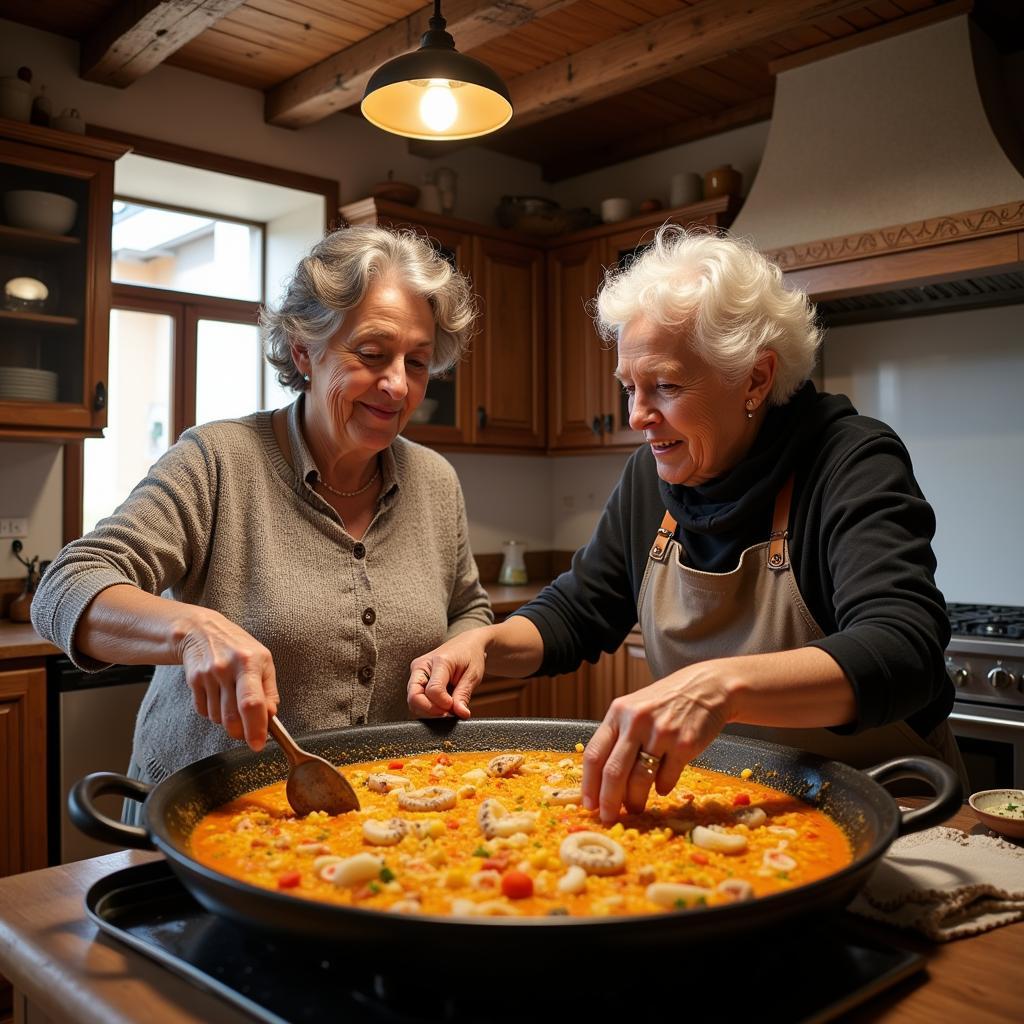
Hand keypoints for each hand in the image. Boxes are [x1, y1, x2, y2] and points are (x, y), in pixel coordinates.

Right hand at [177, 610, 279, 749]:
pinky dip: (213, 713)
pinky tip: (218, 696)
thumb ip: (270, 691)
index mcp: (249, 662)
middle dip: (241, 732)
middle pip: (232, 717)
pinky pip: (204, 713)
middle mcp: (226, 668)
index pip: (252, 702)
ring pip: (218, 718)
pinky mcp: (193, 682)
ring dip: (227, 720)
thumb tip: (271, 717)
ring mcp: (207, 675)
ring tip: (232, 701)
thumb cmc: (238, 647)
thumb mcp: (263, 661)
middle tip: (248, 731)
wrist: (201, 631)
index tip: (258, 744)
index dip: (255, 727)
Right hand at [407, 628, 491, 718]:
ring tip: (448, 708)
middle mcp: (422, 665)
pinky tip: (442, 705)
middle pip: (414, 698)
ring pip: (413, 702)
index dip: (444, 704)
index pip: (433, 690)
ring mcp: (416, 672)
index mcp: (439, 661)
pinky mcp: (416, 679)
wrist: (466, 644)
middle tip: (449, 712)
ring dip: (429, 711)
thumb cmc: (471, 656)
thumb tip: (461, 713)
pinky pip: (416, 699)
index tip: (456, 708)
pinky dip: (428, 707)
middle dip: (431, 711)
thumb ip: (464, 695)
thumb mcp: (473, 675)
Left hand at [582, 661, 734, 824]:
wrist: (706, 688)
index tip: (589, 805)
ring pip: (639, 779)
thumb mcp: (634, 709)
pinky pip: (666, 779)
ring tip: (635, 808)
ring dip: (635, 801)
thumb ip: (618, 737)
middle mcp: (636, 721)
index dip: (589, 785)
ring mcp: (661, 733)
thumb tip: (602, 782)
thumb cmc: (665, 703)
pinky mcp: (685, 745)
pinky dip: (661, 790)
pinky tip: (661, 789)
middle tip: (608, 818)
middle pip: (614, 772)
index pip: (594, 755)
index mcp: (618, 713)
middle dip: (608, 801)